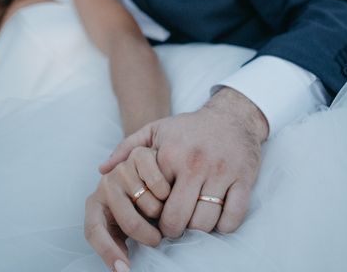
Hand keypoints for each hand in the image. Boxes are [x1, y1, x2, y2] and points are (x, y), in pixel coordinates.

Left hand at [85, 146, 170, 270]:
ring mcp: (121, 169)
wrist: (152, 161)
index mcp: (95, 203)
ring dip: (162, 215)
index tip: (124, 269)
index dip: (109, 253)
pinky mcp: (139, 156)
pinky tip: (169, 193)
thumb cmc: (136, 199)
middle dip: (148, 237)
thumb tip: (121, 266)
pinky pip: (159, 186)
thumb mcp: (123, 220)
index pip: (94, 232)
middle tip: (159, 239)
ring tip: (163, 210)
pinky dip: (168, 194)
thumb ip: (119, 239)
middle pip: (129, 223)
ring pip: (149, 206)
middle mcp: (105, 185)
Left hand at [99, 87, 268, 237]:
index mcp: (171, 155)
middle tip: (174, 226)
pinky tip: (217, 217)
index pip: (154, 204)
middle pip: (179, 220)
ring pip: (205, 223)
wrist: (233, 115)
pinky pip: (232, 218)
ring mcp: (222, 173)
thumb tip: (102, 170)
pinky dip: (223, 225)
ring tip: (194, 220)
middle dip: (174, 230)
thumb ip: (126, 148)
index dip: (152, 216)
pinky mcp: (243, 179)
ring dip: (198, 229)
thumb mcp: (156, 130)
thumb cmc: (189, 128)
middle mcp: (195, 164)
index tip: (155, 216)